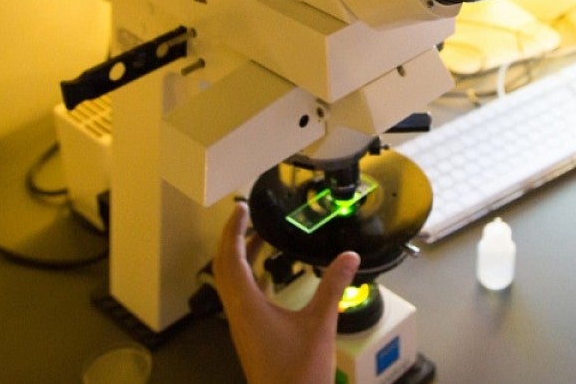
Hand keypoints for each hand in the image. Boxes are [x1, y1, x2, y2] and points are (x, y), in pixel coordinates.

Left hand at [214, 201, 360, 383]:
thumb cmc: (299, 371)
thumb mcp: (321, 324)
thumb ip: (333, 286)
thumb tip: (349, 256)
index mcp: (247, 306)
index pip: (231, 259)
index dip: (234, 230)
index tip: (241, 208)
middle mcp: (238, 313)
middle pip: (225, 268)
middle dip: (235, 239)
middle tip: (249, 216)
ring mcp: (242, 326)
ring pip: (233, 283)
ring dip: (243, 258)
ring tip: (261, 238)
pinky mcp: (250, 335)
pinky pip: (243, 297)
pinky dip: (252, 277)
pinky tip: (271, 275)